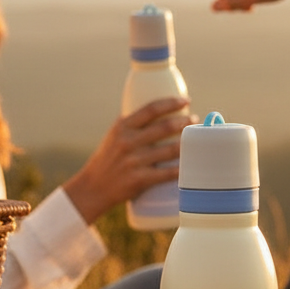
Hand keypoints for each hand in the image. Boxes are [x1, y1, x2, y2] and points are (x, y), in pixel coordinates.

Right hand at [62, 97, 195, 224]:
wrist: (93, 188)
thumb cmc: (108, 159)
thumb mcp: (115, 136)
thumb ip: (134, 125)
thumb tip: (161, 112)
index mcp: (122, 127)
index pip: (151, 109)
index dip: (171, 103)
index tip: (185, 100)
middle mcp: (128, 142)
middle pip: (164, 128)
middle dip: (184, 122)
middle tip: (195, 120)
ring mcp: (134, 161)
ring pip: (170, 150)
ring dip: (187, 144)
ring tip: (196, 140)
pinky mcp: (140, 180)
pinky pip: (168, 173)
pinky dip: (182, 168)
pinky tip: (192, 163)